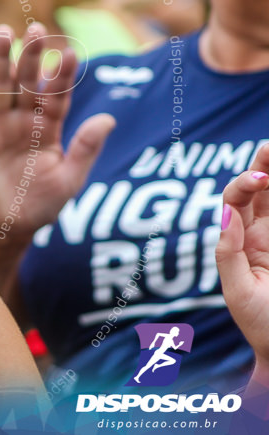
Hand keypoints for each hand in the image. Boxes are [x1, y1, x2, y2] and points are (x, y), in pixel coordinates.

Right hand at [0, 24, 115, 244]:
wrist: (5, 229)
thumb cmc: (40, 206)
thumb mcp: (69, 180)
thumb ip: (86, 149)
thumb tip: (109, 119)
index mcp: (48, 128)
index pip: (57, 95)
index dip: (63, 75)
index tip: (70, 52)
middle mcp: (21, 121)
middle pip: (26, 82)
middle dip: (31, 56)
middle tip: (37, 29)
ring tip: (2, 33)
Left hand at [217, 143, 268, 368]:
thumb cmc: (261, 325)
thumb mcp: (237, 291)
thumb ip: (229, 252)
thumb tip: (225, 213)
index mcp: (242, 241)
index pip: (237, 200)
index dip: (245, 183)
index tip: (261, 179)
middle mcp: (264, 235)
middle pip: (262, 190)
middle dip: (264, 164)